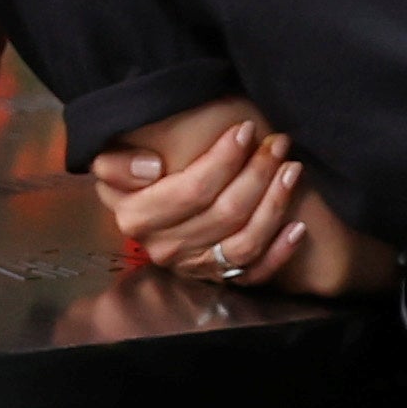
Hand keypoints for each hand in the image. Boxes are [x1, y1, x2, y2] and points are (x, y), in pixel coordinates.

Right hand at [90, 97, 392, 297]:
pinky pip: (253, 273)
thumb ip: (116, 164)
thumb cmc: (130, 179)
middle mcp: (167, 247)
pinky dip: (279, 253)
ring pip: (245, 242)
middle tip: (278, 143)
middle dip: (258, 173)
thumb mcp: (108, 163)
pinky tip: (298, 227)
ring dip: (274, 205)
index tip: (246, 130)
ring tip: (292, 170)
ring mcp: (193, 265)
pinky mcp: (215, 276)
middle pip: (226, 213)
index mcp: (140, 218)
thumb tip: (151, 168)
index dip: (224, 161)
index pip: (191, 191)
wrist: (134, 213)